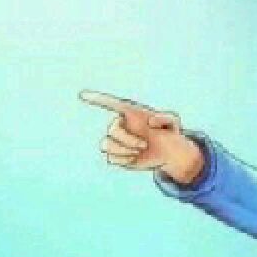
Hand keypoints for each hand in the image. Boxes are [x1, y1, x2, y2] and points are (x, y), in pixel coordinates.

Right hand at [78, 89, 202, 183]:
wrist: (169, 153)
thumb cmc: (170, 134)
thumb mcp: (173, 123)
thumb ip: (166, 118)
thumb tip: (150, 122)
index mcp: (129, 113)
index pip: (109, 103)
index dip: (96, 99)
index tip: (82, 95)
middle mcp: (120, 125)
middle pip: (112, 130)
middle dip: (128, 140)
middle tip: (144, 145)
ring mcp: (117, 141)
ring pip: (105, 145)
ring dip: (123, 151)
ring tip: (138, 152)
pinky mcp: (118, 156)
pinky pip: (111, 159)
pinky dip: (123, 160)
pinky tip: (135, 159)